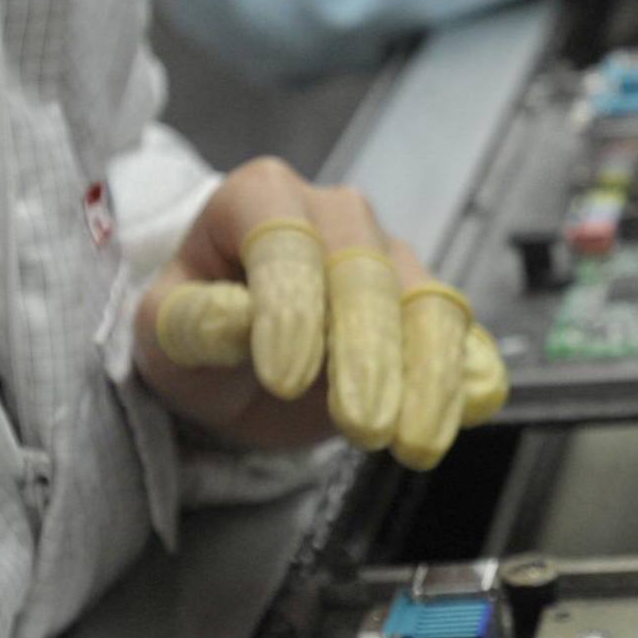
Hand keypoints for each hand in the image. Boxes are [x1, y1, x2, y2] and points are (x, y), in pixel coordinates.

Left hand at [135, 159, 508, 465]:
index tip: (283, 378)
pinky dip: (468, 371)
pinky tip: (474, 406)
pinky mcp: (426, 305)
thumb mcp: (164, 330)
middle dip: (366, 352)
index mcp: (261, 195)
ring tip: (413, 443)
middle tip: (360, 425)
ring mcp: (390, 255)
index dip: (290, 309)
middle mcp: (335, 212)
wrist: (235, 359)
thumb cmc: (198, 329)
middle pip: (363, 274)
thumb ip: (194, 321)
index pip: (284, 243)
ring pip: (424, 305)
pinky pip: (458, 334)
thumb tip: (234, 320)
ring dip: (426, 376)